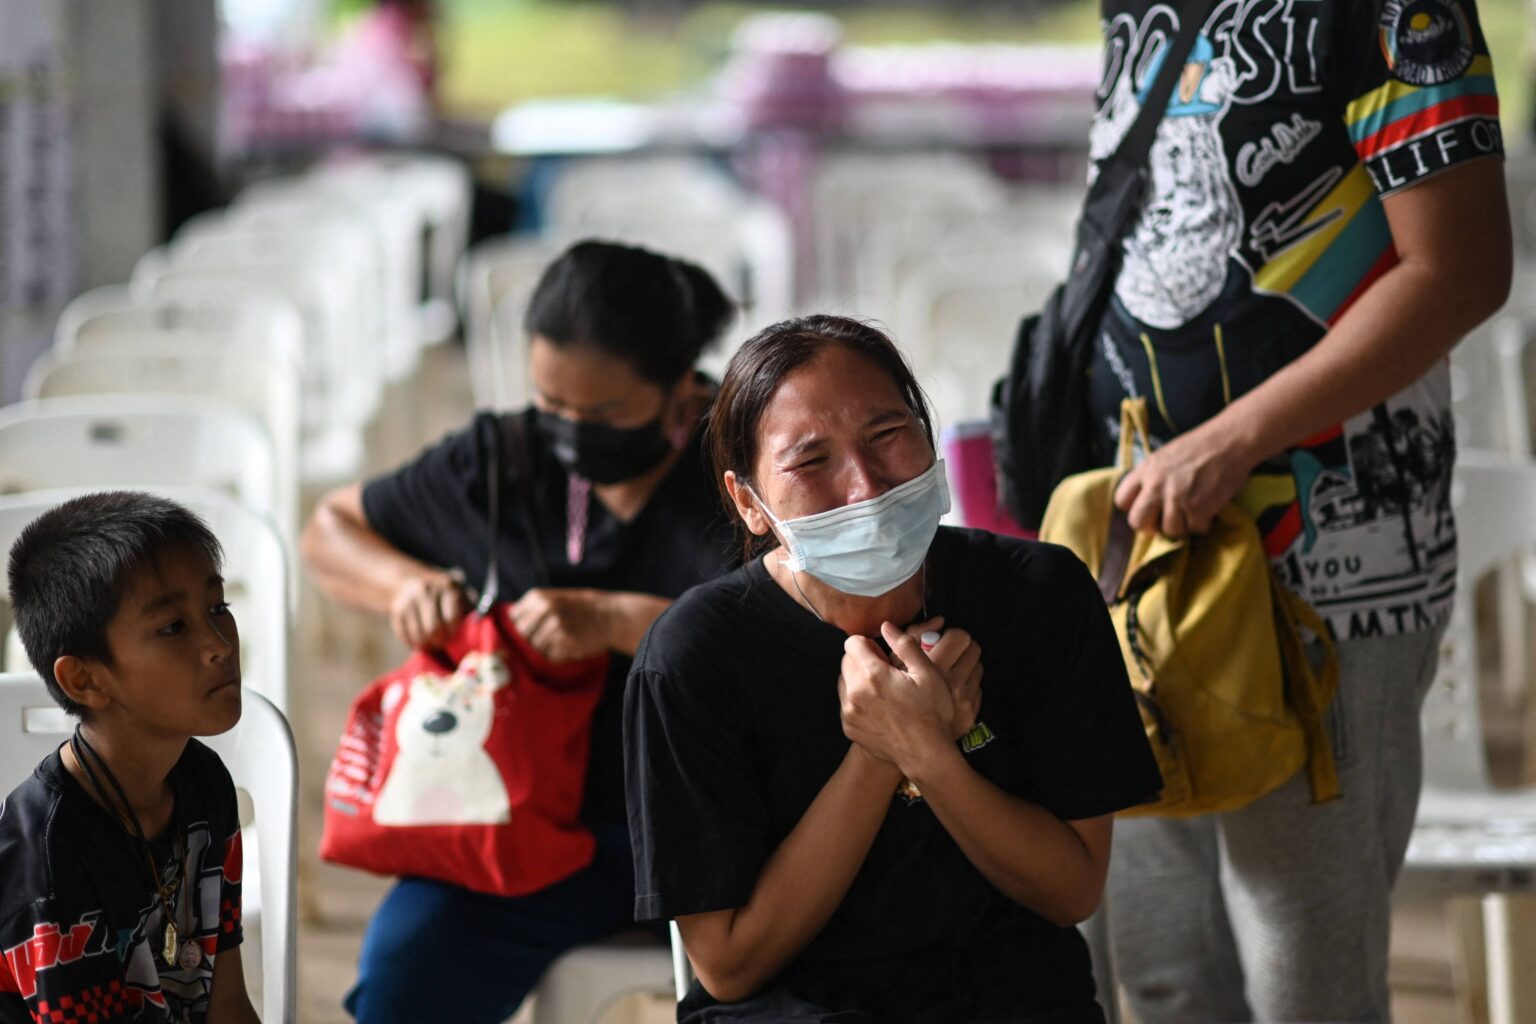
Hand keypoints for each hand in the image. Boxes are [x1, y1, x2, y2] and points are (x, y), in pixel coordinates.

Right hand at [389, 572, 465, 648]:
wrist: (410, 580)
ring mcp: (409, 599)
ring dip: (426, 644)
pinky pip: (404, 635)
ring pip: (418, 635)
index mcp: (448, 586)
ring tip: (432, 644)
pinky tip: (420, 643)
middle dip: (440, 641)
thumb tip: (478, 630)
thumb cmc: (444, 594)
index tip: (454, 636)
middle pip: (433, 628)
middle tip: (443, 644)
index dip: (453, 632)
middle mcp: (426, 590)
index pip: (451, 618)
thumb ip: (471, 610)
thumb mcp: (460, 593)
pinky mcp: (396, 609)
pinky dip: (412, 643)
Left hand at [510, 588, 611, 661]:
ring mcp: (554, 625)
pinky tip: (567, 646)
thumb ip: (532, 608)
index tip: (529, 631)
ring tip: (561, 641)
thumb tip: (510, 620)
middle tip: (547, 638)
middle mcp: (544, 608)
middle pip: (522, 635)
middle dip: (530, 639)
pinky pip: (550, 656)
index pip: (513, 619)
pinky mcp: (564, 641)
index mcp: (538, 596)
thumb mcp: (555, 598)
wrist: (610, 616)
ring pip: (535, 647)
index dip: (520, 627)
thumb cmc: (581, 608)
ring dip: (545, 648)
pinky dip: (556, 655)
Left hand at [837, 622, 956, 772]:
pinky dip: (857, 701)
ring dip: (858, 680)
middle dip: (862, 660)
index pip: (852, 643)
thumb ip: (905, 645)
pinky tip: (879, 708)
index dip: (869, 644)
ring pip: (844, 681)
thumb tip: (886, 626)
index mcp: (872, 675)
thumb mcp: (927, 673)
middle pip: (846, 661)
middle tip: (885, 672)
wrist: (925, 753)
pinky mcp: (848, 727)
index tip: (883, 655)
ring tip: (882, 691)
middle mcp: (854, 693)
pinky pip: (846, 703)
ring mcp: (849, 712)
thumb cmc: (931, 712)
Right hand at [903, 618, 982, 740]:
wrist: (905, 742)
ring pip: (978, 665)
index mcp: (932, 669)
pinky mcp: (971, 713)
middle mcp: (952, 684)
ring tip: (949, 668)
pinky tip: (952, 687)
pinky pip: (978, 685)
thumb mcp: (894, 664)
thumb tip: (933, 621)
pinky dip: (967, 682)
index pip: (960, 637)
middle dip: (960, 646)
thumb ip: (911, 637)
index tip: (942, 640)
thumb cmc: (893, 699)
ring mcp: (964, 700)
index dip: (950, 635)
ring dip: (965, 663)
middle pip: (974, 648)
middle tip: (948, 651)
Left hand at [1113, 422, 1255, 536]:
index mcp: (1145, 470)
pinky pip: (1195, 529)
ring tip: (1192, 512)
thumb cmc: (1201, 445)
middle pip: (1137, 522)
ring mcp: (1176, 498)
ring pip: (1168, 531)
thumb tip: (1146, 498)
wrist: (1230, 441)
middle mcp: (1156, 486)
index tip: (1147, 507)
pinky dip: (1203, 523)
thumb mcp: (1165, 455)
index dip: (1133, 507)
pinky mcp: (1197, 509)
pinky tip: (1208, 510)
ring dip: (1182, 526)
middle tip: (1164, 520)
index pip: (1121, 500)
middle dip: (1150, 525)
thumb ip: (1152, 475)